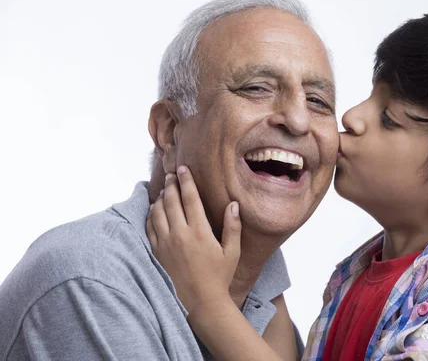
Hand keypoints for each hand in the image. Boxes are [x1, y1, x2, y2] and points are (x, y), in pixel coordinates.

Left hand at [146, 165, 241, 315]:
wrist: (200, 302)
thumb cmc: (219, 277)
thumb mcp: (232, 252)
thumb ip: (232, 226)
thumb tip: (233, 204)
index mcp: (200, 232)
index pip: (190, 198)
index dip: (186, 181)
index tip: (182, 169)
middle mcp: (180, 234)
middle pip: (171, 201)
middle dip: (171, 184)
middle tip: (172, 174)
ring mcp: (166, 244)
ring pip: (158, 212)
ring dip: (160, 198)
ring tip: (164, 190)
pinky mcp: (157, 253)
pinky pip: (149, 228)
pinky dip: (150, 214)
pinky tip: (154, 210)